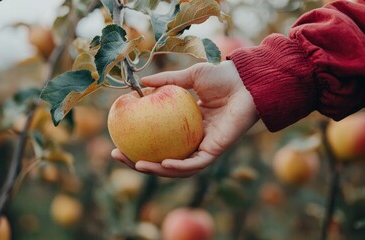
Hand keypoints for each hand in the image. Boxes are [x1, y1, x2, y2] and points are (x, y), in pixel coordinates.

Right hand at [111, 60, 258, 176]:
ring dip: (156, 171)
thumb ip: (167, 80)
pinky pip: (195, 164)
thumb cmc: (221, 78)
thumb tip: (141, 82)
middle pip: (162, 159)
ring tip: (137, 164)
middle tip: (119, 155)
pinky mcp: (216, 151)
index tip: (118, 140)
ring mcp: (204, 147)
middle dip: (140, 163)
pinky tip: (163, 163)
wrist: (246, 82)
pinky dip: (179, 167)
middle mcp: (193, 140)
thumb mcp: (189, 77)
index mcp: (186, 126)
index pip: (158, 141)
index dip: (138, 144)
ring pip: (178, 168)